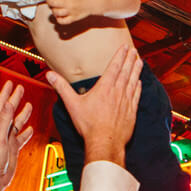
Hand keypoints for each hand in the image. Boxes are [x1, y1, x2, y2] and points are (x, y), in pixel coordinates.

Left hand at [0, 81, 33, 190]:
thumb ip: (4, 119)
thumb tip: (8, 103)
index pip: (1, 105)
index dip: (6, 94)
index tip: (11, 83)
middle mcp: (0, 131)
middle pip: (9, 111)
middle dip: (14, 99)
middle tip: (20, 88)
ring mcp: (7, 140)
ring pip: (16, 123)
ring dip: (22, 114)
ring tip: (28, 105)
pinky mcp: (12, 149)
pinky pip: (20, 137)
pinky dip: (26, 132)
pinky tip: (30, 129)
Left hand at [46, 0, 104, 24]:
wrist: (95, 3)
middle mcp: (68, 3)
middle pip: (53, 3)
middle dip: (48, 1)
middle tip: (49, 0)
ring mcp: (70, 11)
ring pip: (56, 12)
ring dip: (53, 10)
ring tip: (54, 8)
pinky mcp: (73, 18)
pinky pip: (63, 21)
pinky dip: (59, 20)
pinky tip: (58, 16)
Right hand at [46, 46, 140, 167]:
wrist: (105, 143)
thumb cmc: (89, 125)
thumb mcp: (72, 104)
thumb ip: (62, 87)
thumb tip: (50, 75)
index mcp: (105, 88)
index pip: (114, 67)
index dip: (120, 55)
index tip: (125, 47)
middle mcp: (118, 92)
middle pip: (126, 71)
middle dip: (130, 59)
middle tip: (134, 50)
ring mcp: (126, 102)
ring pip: (133, 81)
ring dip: (136, 70)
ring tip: (139, 61)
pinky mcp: (131, 112)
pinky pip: (136, 96)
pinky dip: (138, 87)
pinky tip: (139, 82)